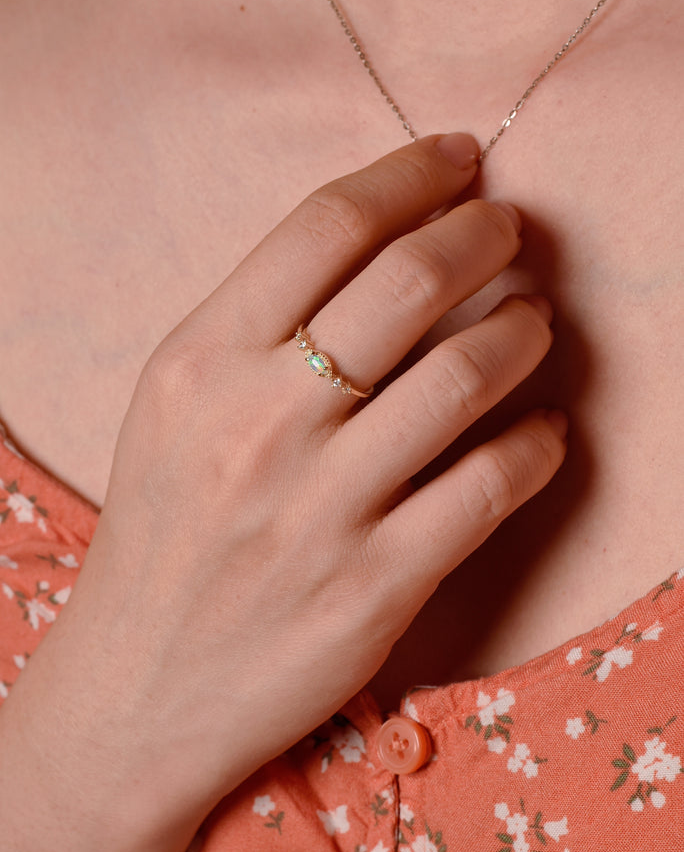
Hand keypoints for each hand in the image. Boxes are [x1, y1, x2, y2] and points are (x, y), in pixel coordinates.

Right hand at [0, 132, 565, 851]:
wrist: (137, 690)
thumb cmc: (164, 536)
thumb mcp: (176, 410)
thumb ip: (261, 328)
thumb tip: (384, 249)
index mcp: (200, 362)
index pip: (326, 225)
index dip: (411, 174)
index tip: (461, 161)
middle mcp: (258, 425)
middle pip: (410, 281)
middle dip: (486, 234)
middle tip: (511, 232)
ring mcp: (321, 509)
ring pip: (467, 376)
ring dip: (526, 330)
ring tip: (535, 322)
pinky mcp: (374, 587)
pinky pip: (490, 487)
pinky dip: (540, 444)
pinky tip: (546, 431)